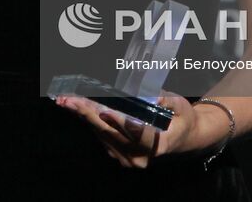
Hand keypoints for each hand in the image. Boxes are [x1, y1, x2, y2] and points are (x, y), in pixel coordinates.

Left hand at [54, 94, 223, 168]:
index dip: (121, 122)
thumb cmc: (182, 119)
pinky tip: (77, 107)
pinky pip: (101, 136)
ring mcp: (128, 158)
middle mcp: (141, 156)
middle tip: (72, 100)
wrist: (183, 137)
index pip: (137, 134)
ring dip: (84, 116)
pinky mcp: (119, 154)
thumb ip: (166, 100)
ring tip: (67, 101)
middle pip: (111, 133)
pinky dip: (89, 120)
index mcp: (159, 145)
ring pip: (102, 134)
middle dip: (89, 114)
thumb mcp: (181, 106)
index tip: (106, 111)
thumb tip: (150, 92)